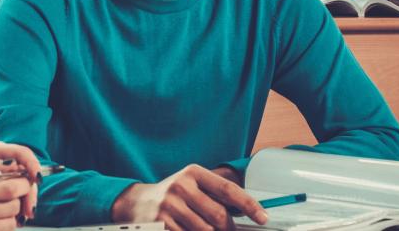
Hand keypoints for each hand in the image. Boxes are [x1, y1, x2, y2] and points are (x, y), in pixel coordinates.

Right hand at [0, 153, 35, 230]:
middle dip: (23, 197)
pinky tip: (1, 220)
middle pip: (12, 203)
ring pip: (9, 221)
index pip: (9, 185)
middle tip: (22, 193)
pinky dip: (5, 226)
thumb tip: (12, 163)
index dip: (23, 183)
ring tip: (10, 207)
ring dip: (15, 214)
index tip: (25, 180)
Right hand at [111, 165, 266, 230]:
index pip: (228, 189)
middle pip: (219, 216)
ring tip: (203, 228)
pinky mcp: (161, 224)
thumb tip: (246, 212)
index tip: (263, 218)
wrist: (136, 203)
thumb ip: (214, 195)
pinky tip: (188, 230)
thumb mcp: (191, 186)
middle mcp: (181, 186)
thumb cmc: (172, 195)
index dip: (249, 205)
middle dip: (228, 229)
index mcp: (193, 173)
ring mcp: (169, 206)